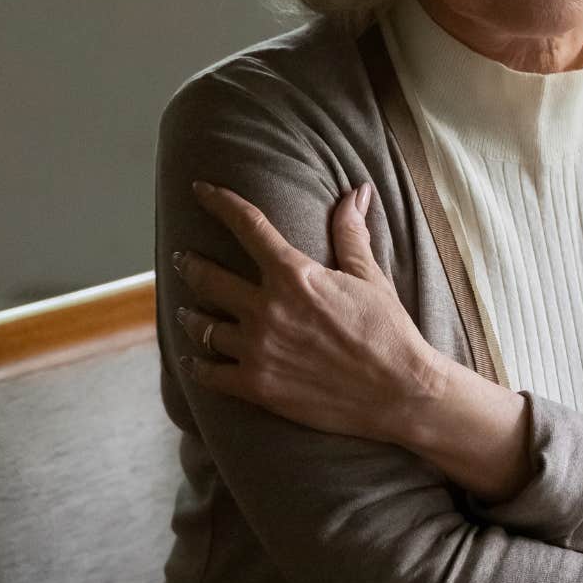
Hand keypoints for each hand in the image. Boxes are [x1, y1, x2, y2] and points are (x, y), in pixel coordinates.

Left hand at [172, 181, 442, 443]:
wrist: (399, 391)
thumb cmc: (388, 331)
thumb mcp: (371, 277)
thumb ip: (351, 234)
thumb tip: (357, 192)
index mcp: (296, 275)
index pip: (248, 226)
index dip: (220, 203)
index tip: (201, 190)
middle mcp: (268, 309)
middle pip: (208, 277)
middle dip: (190, 264)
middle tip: (182, 259)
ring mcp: (258, 349)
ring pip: (203, 326)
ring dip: (191, 315)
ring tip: (188, 312)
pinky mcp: (257, 386)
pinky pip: (208, 372)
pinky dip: (198, 364)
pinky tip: (196, 358)